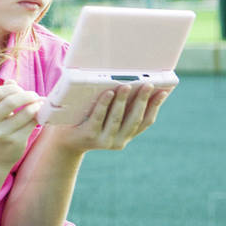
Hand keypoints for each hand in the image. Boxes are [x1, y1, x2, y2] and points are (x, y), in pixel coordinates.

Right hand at [0, 82, 41, 167]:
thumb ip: (1, 95)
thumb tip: (12, 80)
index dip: (12, 88)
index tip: (20, 89)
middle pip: (11, 101)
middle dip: (27, 95)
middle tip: (34, 95)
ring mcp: (2, 133)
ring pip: (25, 113)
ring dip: (36, 105)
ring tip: (40, 103)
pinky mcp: (15, 141)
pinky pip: (31, 125)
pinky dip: (39, 116)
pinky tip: (41, 114)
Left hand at [49, 83, 169, 152]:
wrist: (62, 142)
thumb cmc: (86, 123)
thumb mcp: (106, 119)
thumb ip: (119, 109)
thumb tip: (134, 86)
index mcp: (126, 136)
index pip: (146, 122)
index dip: (156, 106)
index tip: (163, 91)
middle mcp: (118, 141)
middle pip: (134, 118)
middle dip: (143, 100)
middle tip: (148, 84)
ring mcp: (104, 140)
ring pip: (117, 118)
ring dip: (124, 101)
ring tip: (128, 85)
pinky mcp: (89, 136)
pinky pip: (98, 117)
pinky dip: (104, 104)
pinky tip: (108, 92)